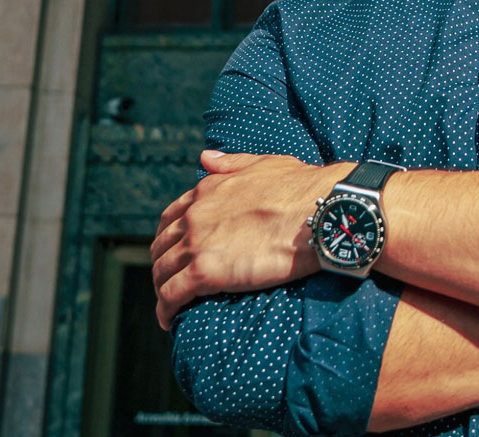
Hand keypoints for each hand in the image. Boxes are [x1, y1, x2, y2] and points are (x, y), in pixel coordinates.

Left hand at [151, 151, 341, 328]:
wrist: (316, 211)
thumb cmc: (300, 188)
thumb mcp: (263, 164)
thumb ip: (230, 163)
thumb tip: (205, 157)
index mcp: (206, 191)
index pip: (171, 218)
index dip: (168, 237)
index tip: (174, 252)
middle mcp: (195, 216)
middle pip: (162, 247)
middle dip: (163, 265)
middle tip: (172, 283)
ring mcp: (197, 244)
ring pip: (162, 273)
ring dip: (162, 290)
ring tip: (171, 306)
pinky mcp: (205, 272)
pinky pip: (171, 296)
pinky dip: (165, 310)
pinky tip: (169, 321)